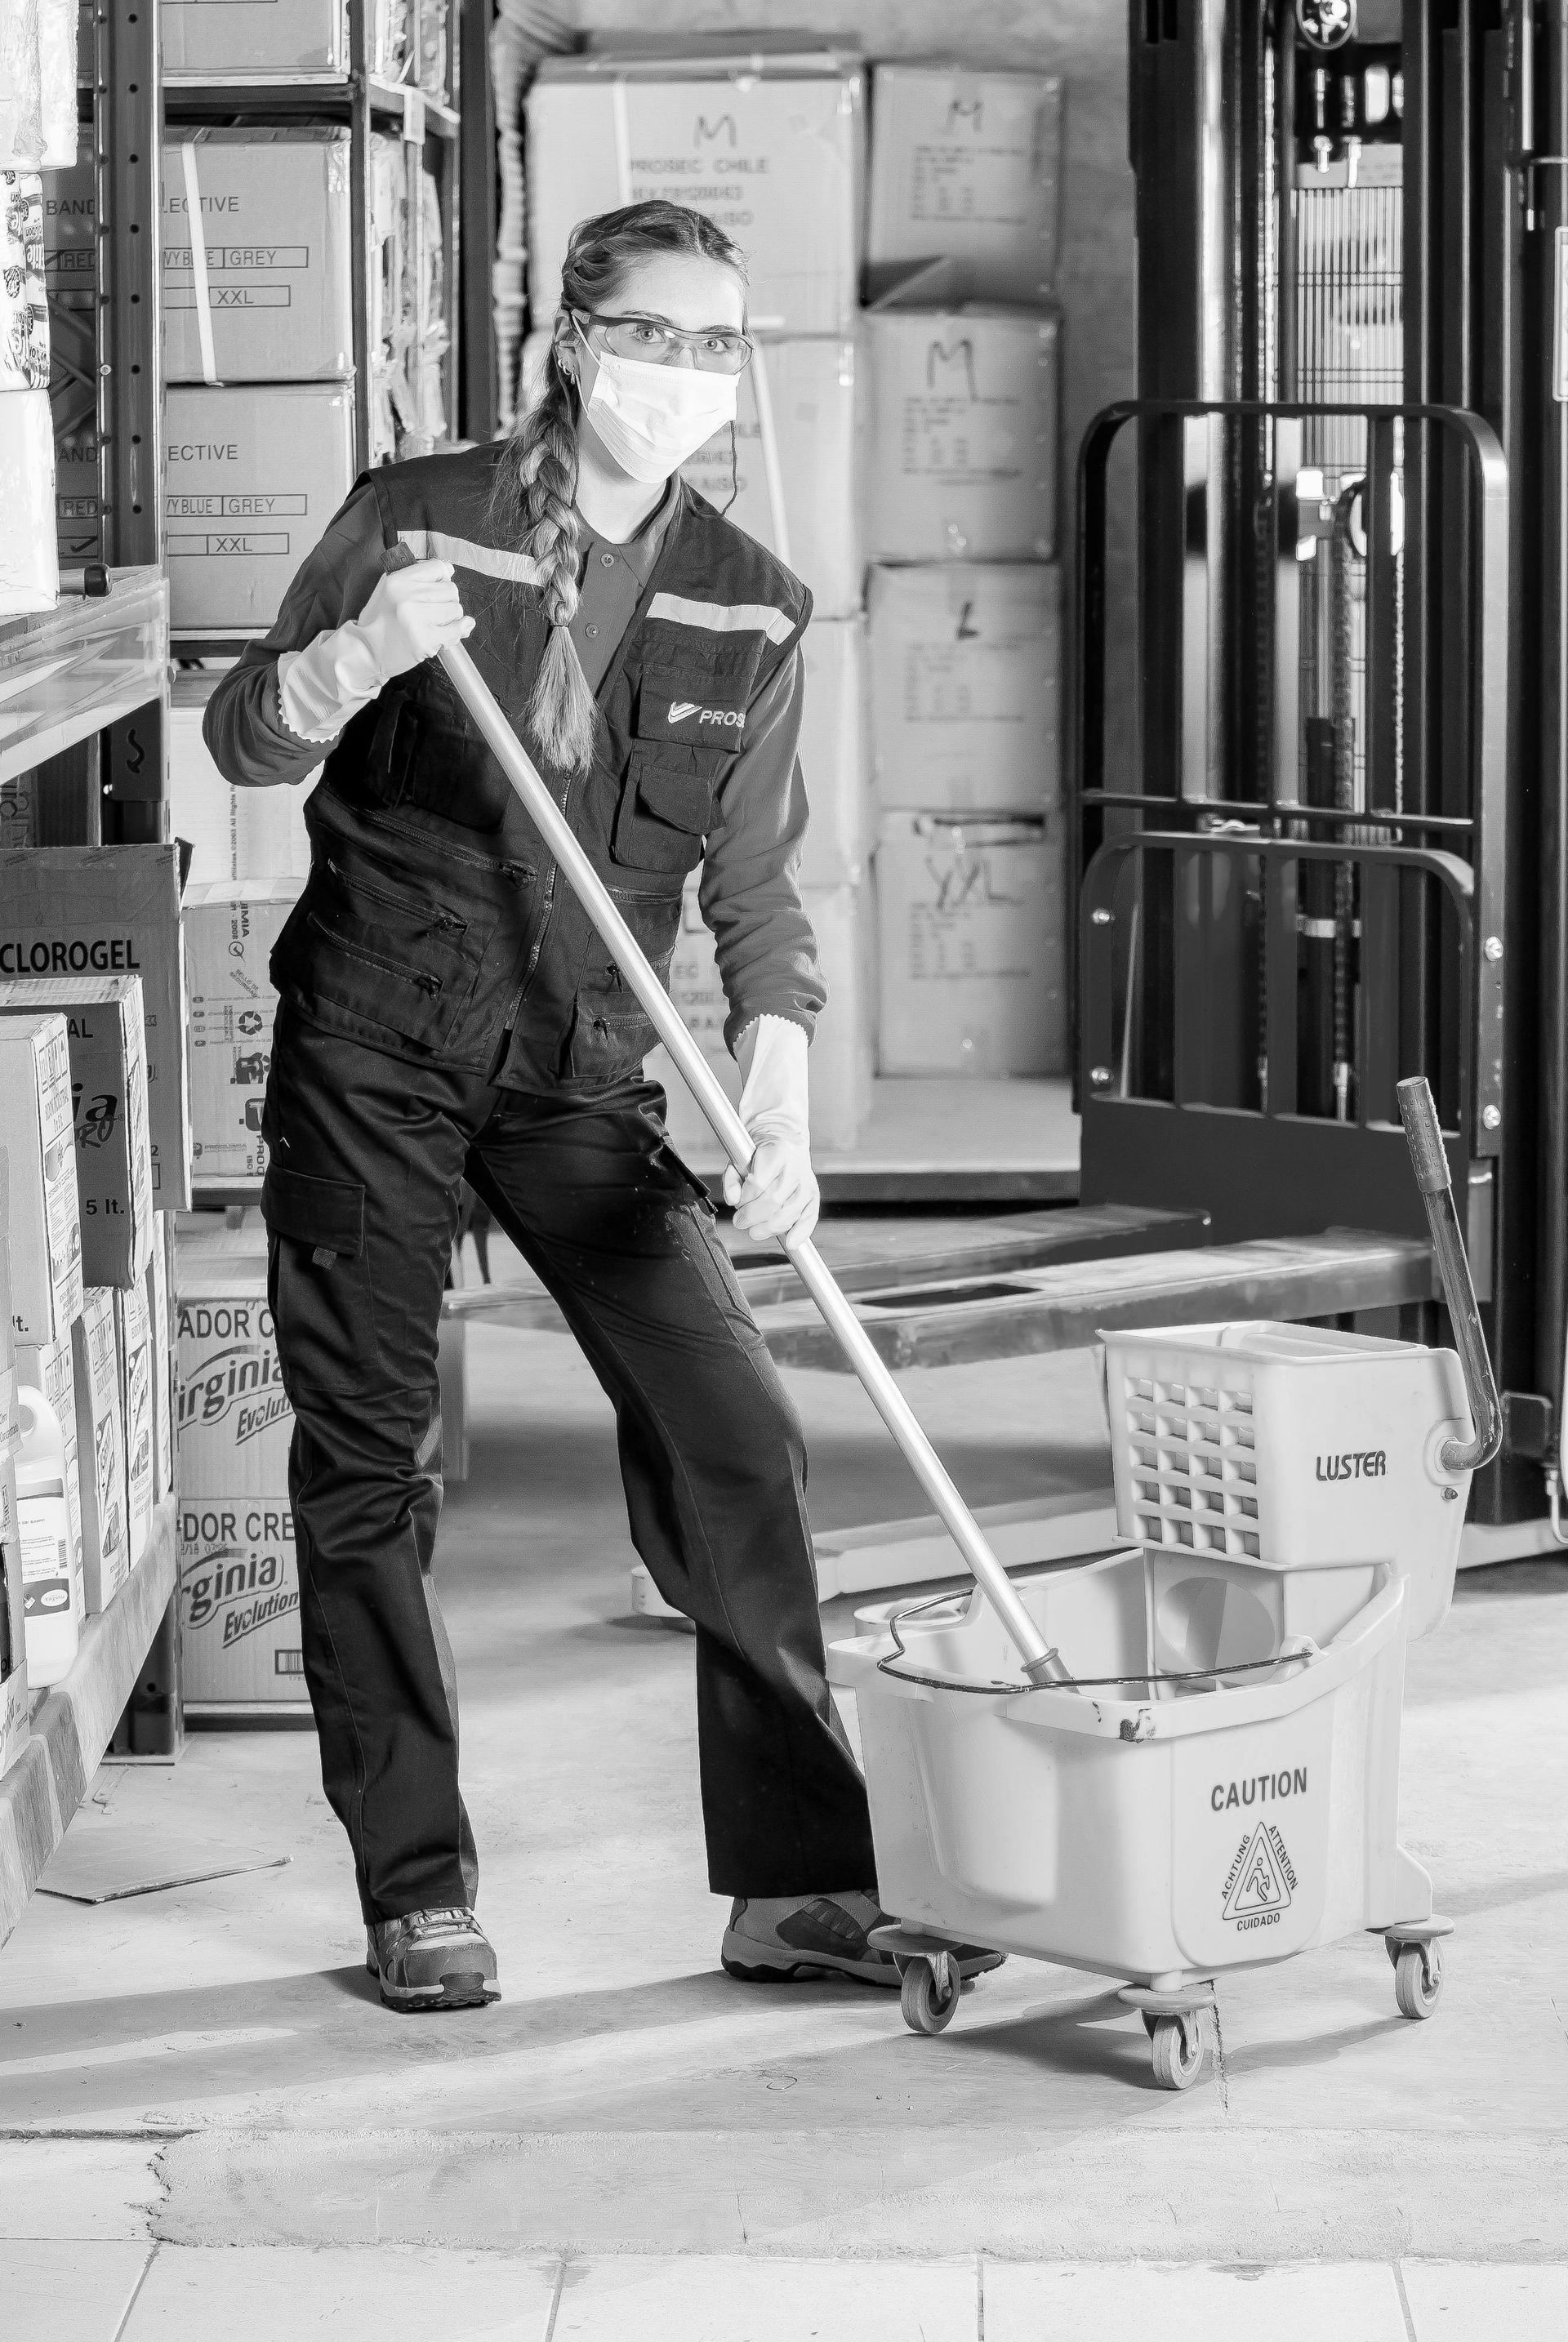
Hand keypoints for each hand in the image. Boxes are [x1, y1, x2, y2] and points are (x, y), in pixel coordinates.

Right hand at [356, 559, 474, 680]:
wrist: (366, 651)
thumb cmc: (379, 621)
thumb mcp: (388, 589)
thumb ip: (416, 578)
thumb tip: (450, 571)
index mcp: (398, 580)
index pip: (439, 567)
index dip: (442, 579)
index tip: (437, 588)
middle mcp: (408, 596)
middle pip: (451, 589)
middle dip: (447, 601)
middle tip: (433, 612)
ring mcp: (417, 619)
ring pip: (456, 609)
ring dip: (450, 619)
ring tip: (434, 625)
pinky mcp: (425, 640)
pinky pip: (456, 630)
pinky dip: (457, 632)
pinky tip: (448, 633)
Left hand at [723, 1132, 818, 1244]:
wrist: (787, 1144)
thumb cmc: (762, 1156)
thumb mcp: (739, 1160)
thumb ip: (731, 1180)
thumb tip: (732, 1200)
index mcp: (775, 1154)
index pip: (757, 1184)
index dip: (744, 1199)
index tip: (738, 1203)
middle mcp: (794, 1169)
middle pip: (772, 1201)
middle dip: (752, 1216)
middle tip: (741, 1221)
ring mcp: (806, 1184)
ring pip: (788, 1213)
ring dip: (769, 1227)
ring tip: (755, 1230)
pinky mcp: (813, 1196)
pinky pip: (810, 1217)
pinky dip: (801, 1232)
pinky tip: (791, 1242)